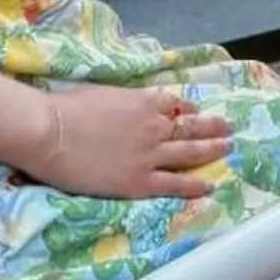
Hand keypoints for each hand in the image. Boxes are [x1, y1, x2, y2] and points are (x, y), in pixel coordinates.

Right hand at [40, 81, 233, 198]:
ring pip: (190, 153)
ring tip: (228, 149)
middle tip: (229, 127)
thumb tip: (130, 106)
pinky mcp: (139, 181)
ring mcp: (150, 155)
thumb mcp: (103, 93)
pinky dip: (194, 185)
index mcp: (144, 101)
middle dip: (213, 127)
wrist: (50, 133)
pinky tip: (209, 186)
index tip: (195, 112)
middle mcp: (154, 126)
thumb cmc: (67, 108)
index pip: (176, 103)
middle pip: (192, 127)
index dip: (188, 109)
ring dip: (212, 150)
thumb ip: (125, 101)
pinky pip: (175, 184)